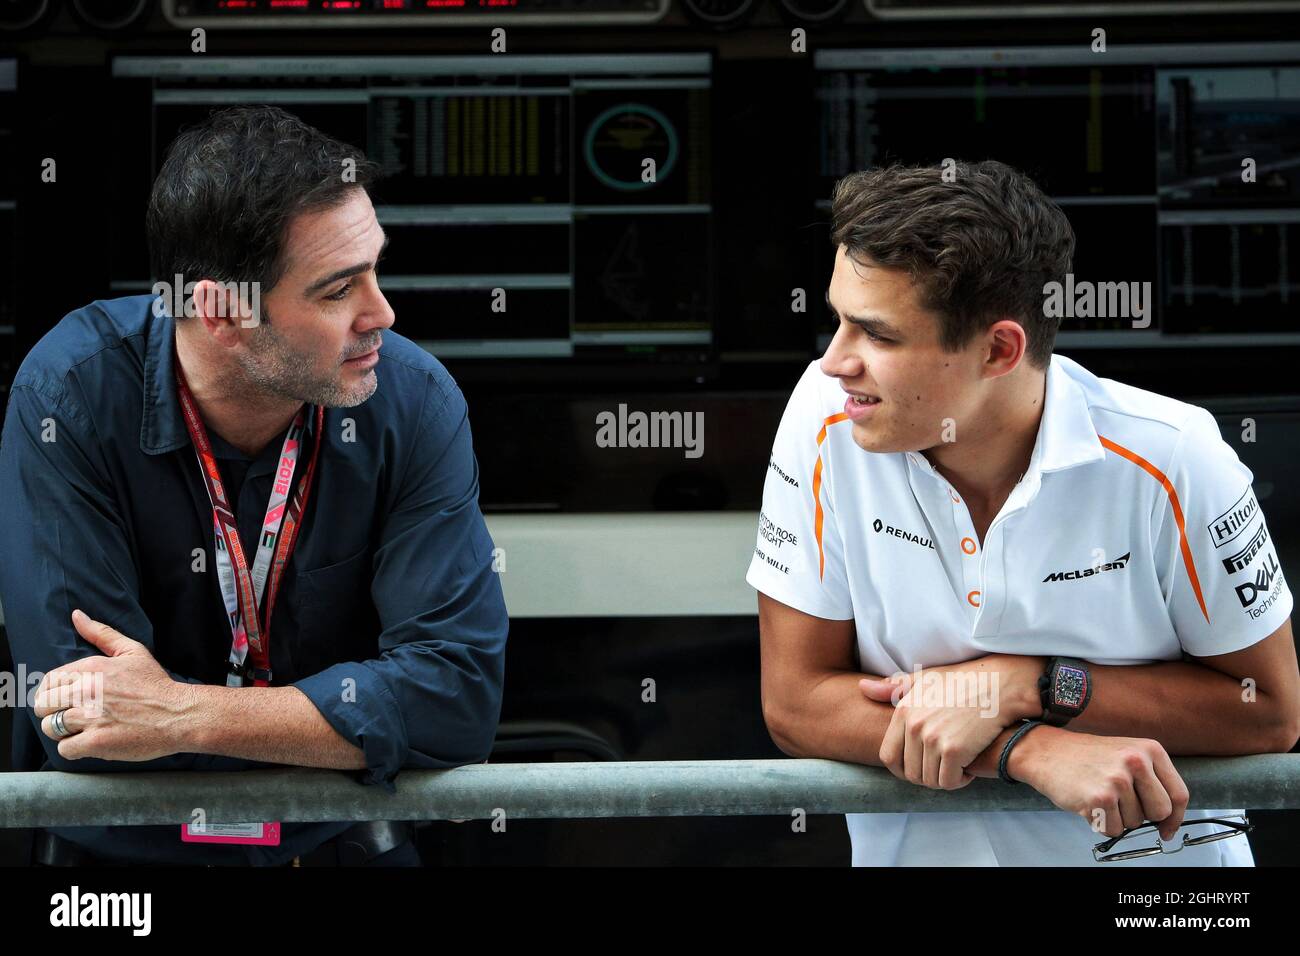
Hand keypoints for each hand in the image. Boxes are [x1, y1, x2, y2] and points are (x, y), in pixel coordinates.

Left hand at [32, 609, 194, 761]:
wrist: (180, 714)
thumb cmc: (156, 684)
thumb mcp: (133, 651)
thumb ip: (102, 633)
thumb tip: (76, 615)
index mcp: (92, 668)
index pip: (49, 681)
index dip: (53, 693)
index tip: (67, 700)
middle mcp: (86, 691)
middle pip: (43, 705)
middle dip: (54, 712)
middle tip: (75, 716)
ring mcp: (90, 717)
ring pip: (51, 728)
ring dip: (64, 731)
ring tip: (84, 730)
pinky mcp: (95, 742)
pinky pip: (64, 749)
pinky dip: (74, 749)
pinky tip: (91, 743)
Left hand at [858, 654, 1043, 789]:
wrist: (1000, 685)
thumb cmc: (963, 681)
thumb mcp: (924, 678)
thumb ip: (893, 687)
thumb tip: (862, 688)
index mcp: (903, 711)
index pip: (888, 756)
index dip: (901, 769)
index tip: (918, 769)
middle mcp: (914, 725)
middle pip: (909, 773)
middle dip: (925, 777)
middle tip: (944, 769)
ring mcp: (932, 738)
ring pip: (929, 780)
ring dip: (943, 780)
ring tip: (957, 767)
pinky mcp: (954, 749)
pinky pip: (948, 782)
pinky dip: (959, 781)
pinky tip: (969, 769)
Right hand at [1009, 726, 1189, 840]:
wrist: (1046, 751)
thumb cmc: (1086, 757)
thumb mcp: (1126, 753)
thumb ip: (1151, 779)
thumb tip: (1169, 819)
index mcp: (1149, 749)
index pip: (1179, 794)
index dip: (1175, 817)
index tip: (1167, 827)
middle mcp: (1136, 761)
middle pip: (1161, 811)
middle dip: (1144, 816)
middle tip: (1123, 806)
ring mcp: (1118, 780)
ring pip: (1135, 823)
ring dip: (1118, 818)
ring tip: (1099, 795)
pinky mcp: (1100, 798)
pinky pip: (1114, 829)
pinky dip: (1102, 823)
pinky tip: (1089, 803)